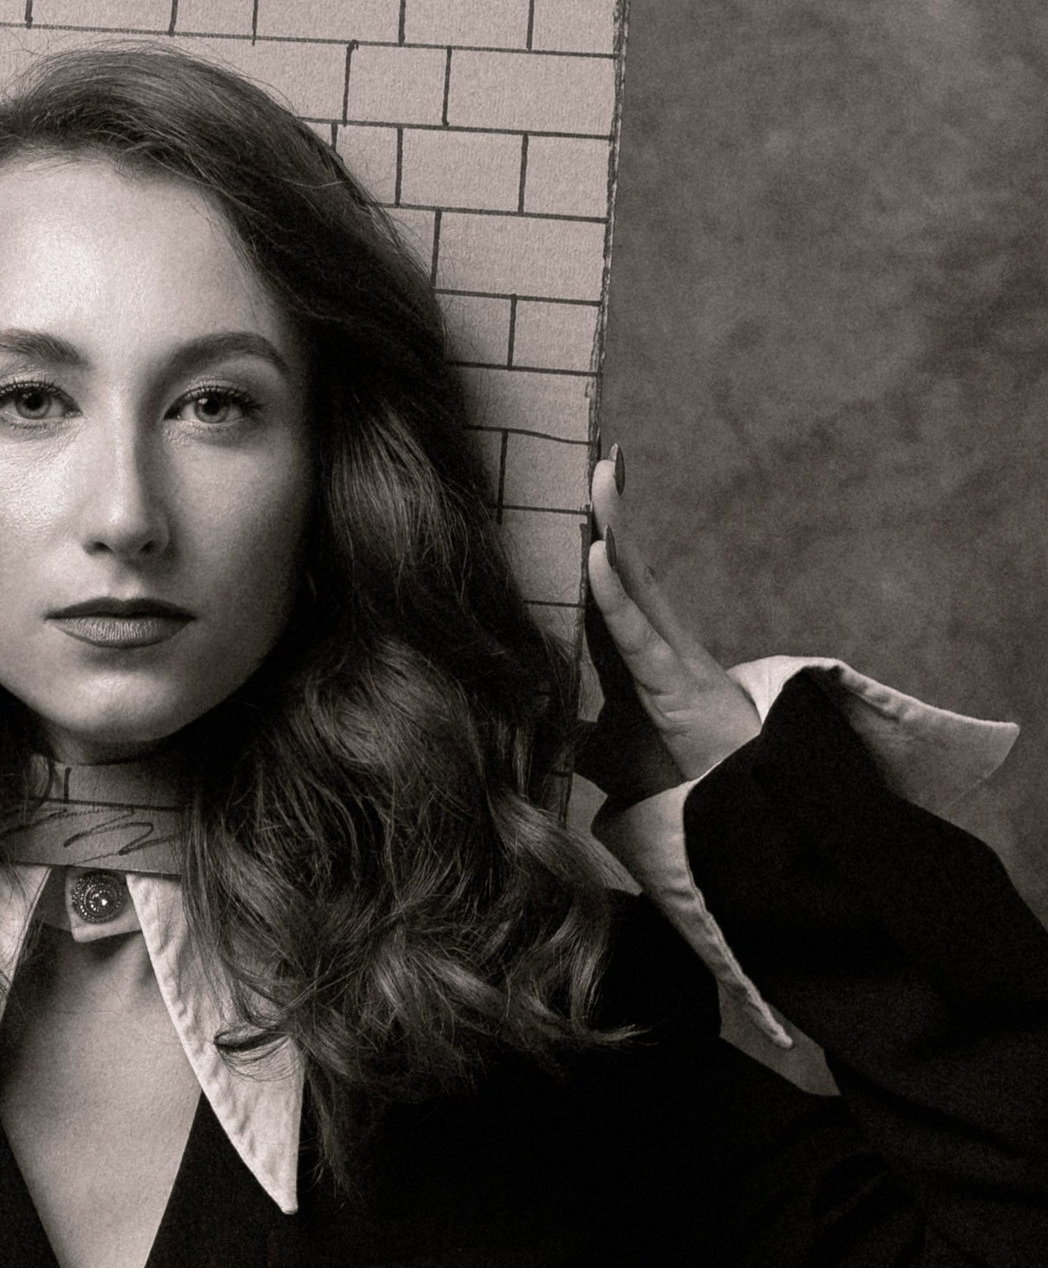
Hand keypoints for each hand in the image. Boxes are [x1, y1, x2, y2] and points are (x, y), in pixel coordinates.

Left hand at [576, 450, 760, 806]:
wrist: (734, 814)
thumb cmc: (680, 778)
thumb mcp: (611, 754)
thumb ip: (576, 738)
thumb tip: (532, 733)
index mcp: (637, 653)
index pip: (608, 584)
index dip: (595, 536)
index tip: (589, 486)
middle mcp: (656, 643)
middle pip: (626, 565)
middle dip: (611, 509)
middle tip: (599, 453)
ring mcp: (668, 659)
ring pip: (636, 582)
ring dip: (614, 526)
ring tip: (599, 474)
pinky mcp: (673, 684)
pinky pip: (637, 632)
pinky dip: (613, 593)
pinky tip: (596, 553)